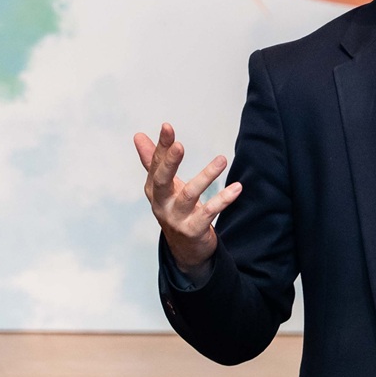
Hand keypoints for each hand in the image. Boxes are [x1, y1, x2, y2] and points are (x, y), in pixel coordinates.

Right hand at [133, 123, 242, 277]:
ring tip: (222, 159)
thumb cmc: (175, 209)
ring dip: (206, 176)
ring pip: (190, 195)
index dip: (161, 146)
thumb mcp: (164, 186)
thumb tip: (138, 136)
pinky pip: (209, 212)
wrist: (185, 249)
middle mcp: (161, 204)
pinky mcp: (193, 230)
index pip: (155, 164)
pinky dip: (223, 200)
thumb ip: (153, 161)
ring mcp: (176, 218)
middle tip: (179, 145)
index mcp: (154, 190)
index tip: (167, 127)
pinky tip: (237, 188)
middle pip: (162, 181)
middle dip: (169, 162)